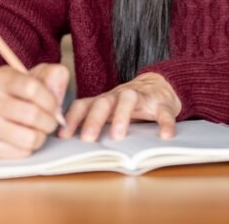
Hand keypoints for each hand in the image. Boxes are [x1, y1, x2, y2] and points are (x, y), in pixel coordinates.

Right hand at [0, 63, 68, 157]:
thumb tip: (57, 98)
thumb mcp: (39, 73)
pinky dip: (29, 147)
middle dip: (50, 121)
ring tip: (39, 129)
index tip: (55, 105)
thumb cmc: (21, 90)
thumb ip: (55, 76)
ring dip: (41, 136)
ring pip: (28, 138)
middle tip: (51, 120)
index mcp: (0, 77)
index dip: (50, 100)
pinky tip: (26, 136)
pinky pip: (20, 153)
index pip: (32, 88)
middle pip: (32, 115)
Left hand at [61, 72, 180, 141]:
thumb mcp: (109, 110)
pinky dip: (165, 123)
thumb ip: (92, 121)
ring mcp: (141, 97)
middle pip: (104, 102)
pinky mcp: (162, 103)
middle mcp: (119, 96)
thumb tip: (67, 144)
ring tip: (118, 136)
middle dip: (94, 119)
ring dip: (122, 116)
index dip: (72, 119)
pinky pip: (163, 112)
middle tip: (88, 139)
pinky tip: (165, 135)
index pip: (83, 105)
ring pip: (129, 100)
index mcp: (104, 100)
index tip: (63, 136)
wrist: (160, 85)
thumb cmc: (128, 105)